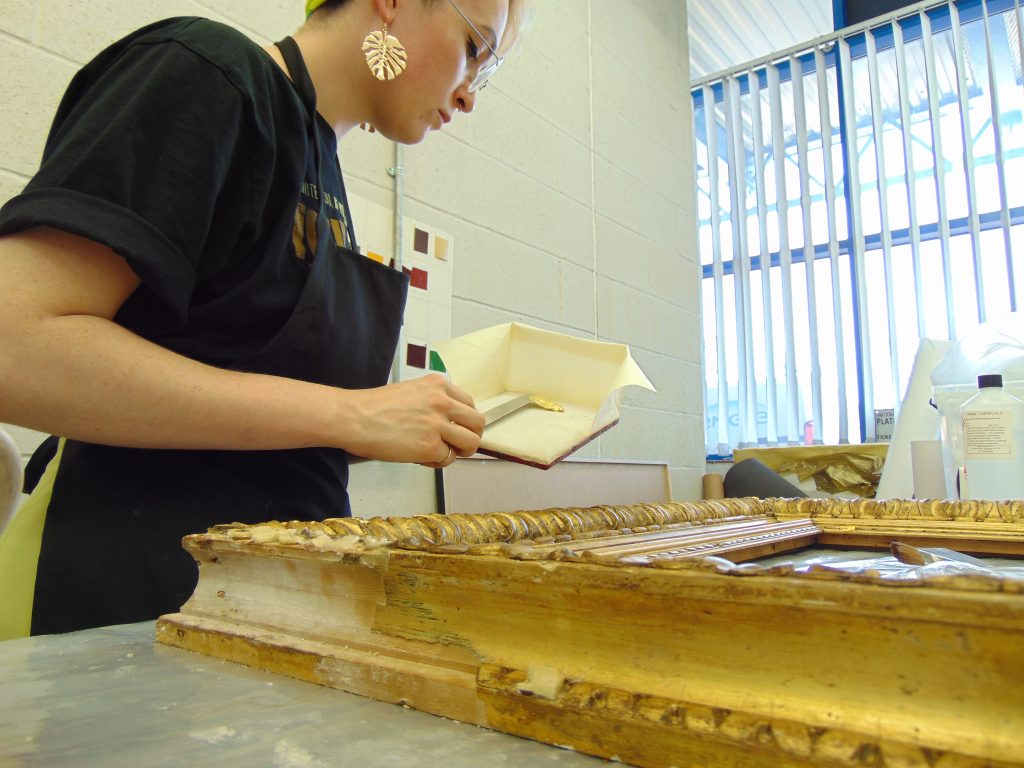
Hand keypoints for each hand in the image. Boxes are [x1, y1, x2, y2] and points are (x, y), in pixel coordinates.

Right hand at [339, 374, 483, 466]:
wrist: (354, 417)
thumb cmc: (375, 407)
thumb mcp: (412, 391)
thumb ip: (434, 401)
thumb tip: (449, 422)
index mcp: (439, 385)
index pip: (470, 404)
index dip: (466, 421)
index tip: (458, 429)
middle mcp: (443, 402)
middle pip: (478, 423)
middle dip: (471, 437)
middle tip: (458, 445)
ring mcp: (438, 424)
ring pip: (471, 442)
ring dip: (459, 451)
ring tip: (442, 453)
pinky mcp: (430, 446)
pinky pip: (447, 458)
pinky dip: (437, 462)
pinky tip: (420, 458)